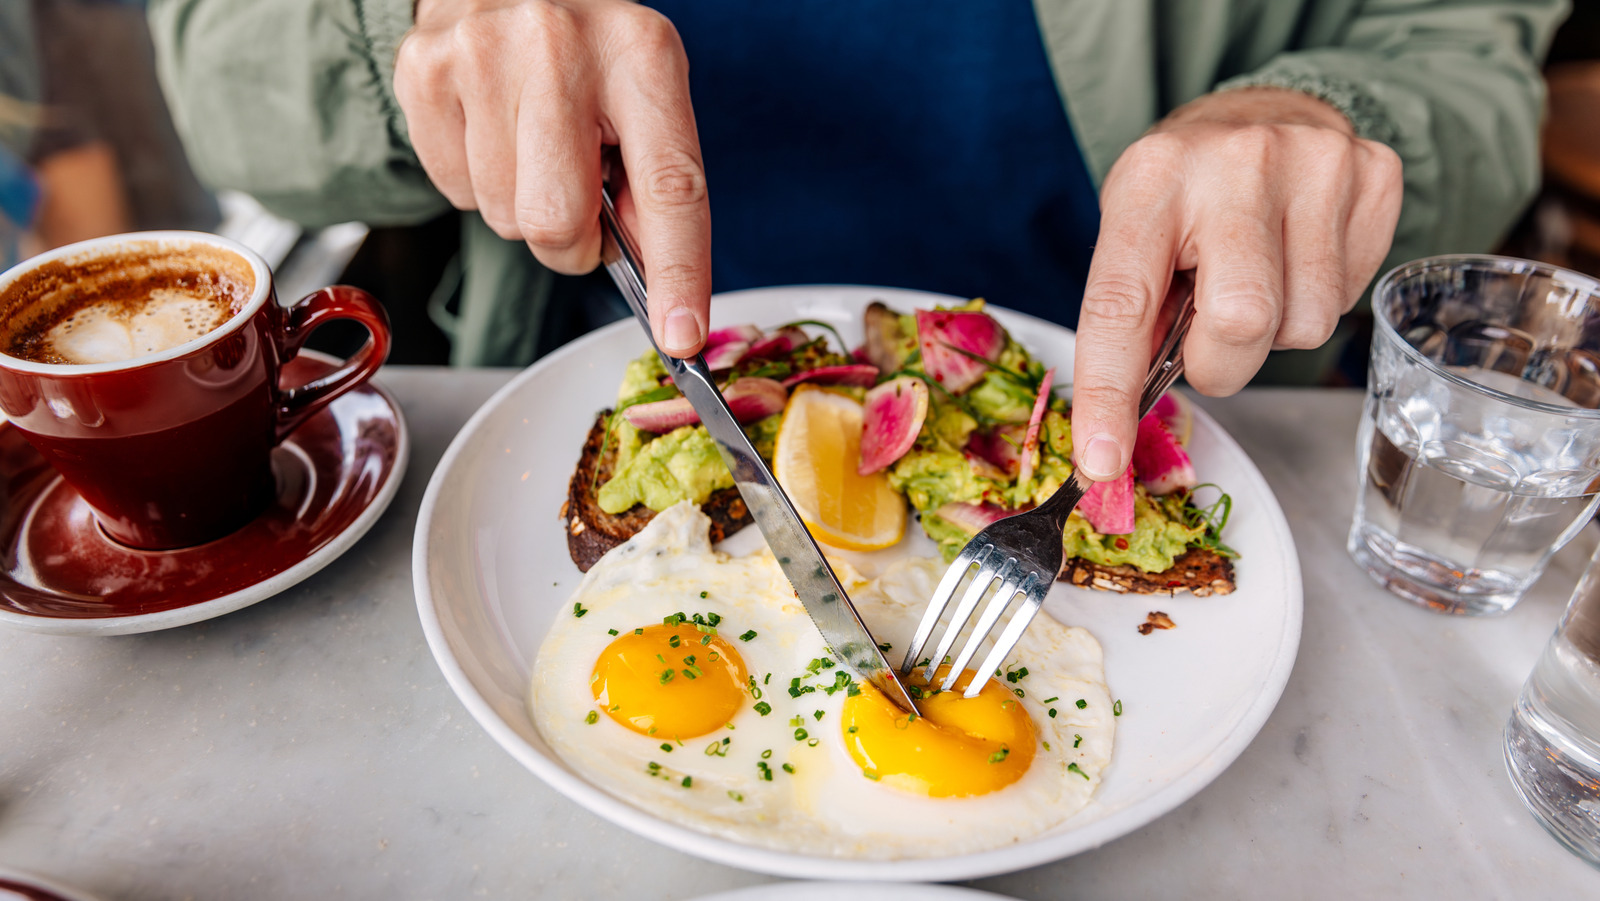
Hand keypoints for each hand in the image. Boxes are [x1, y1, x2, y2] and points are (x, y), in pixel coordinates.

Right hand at [394, 0, 710, 355]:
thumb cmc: (588, 56)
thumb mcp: (644, 96)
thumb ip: (653, 186)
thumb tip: (661, 291)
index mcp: (641, 55)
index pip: (669, 186)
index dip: (677, 270)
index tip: (681, 335)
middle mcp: (560, 47)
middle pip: (557, 222)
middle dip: (570, 241)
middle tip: (576, 202)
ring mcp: (481, 55)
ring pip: (503, 217)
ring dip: (521, 206)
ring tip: (531, 146)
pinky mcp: (423, 72)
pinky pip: (452, 192)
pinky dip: (475, 183)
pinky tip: (491, 131)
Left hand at [1069, 87, 1402, 480]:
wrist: (1264, 109)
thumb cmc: (1185, 194)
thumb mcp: (1135, 236)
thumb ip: (1135, 320)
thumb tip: (1118, 427)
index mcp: (1150, 181)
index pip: (1122, 304)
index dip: (1109, 392)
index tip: (1101, 460)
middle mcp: (1233, 163)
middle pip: (1242, 321)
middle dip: (1223, 361)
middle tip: (1211, 341)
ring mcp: (1313, 162)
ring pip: (1305, 324)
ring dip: (1273, 333)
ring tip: (1256, 279)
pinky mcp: (1374, 174)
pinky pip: (1349, 298)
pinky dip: (1318, 300)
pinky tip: (1296, 257)